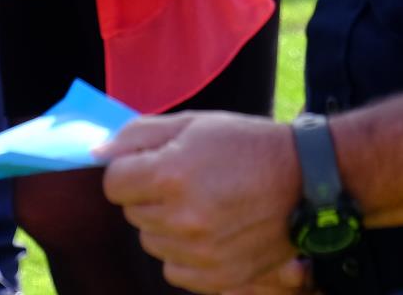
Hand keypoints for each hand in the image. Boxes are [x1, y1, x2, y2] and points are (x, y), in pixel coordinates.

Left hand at [98, 112, 302, 292]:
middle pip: (132, 212)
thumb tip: (96, 153)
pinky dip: (185, 253)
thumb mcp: (196, 124)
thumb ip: (140, 135)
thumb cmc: (249, 146)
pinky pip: (173, 269)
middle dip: (151, 195)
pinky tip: (213, 231)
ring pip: (151, 241)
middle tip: (189, 180)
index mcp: (171, 174)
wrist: (307, 180)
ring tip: (205, 204)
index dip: (132, 170)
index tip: (154, 165)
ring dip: (167, 224)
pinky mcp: (215, 277)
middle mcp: (180, 217)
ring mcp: (198, 252)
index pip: (114, 183)